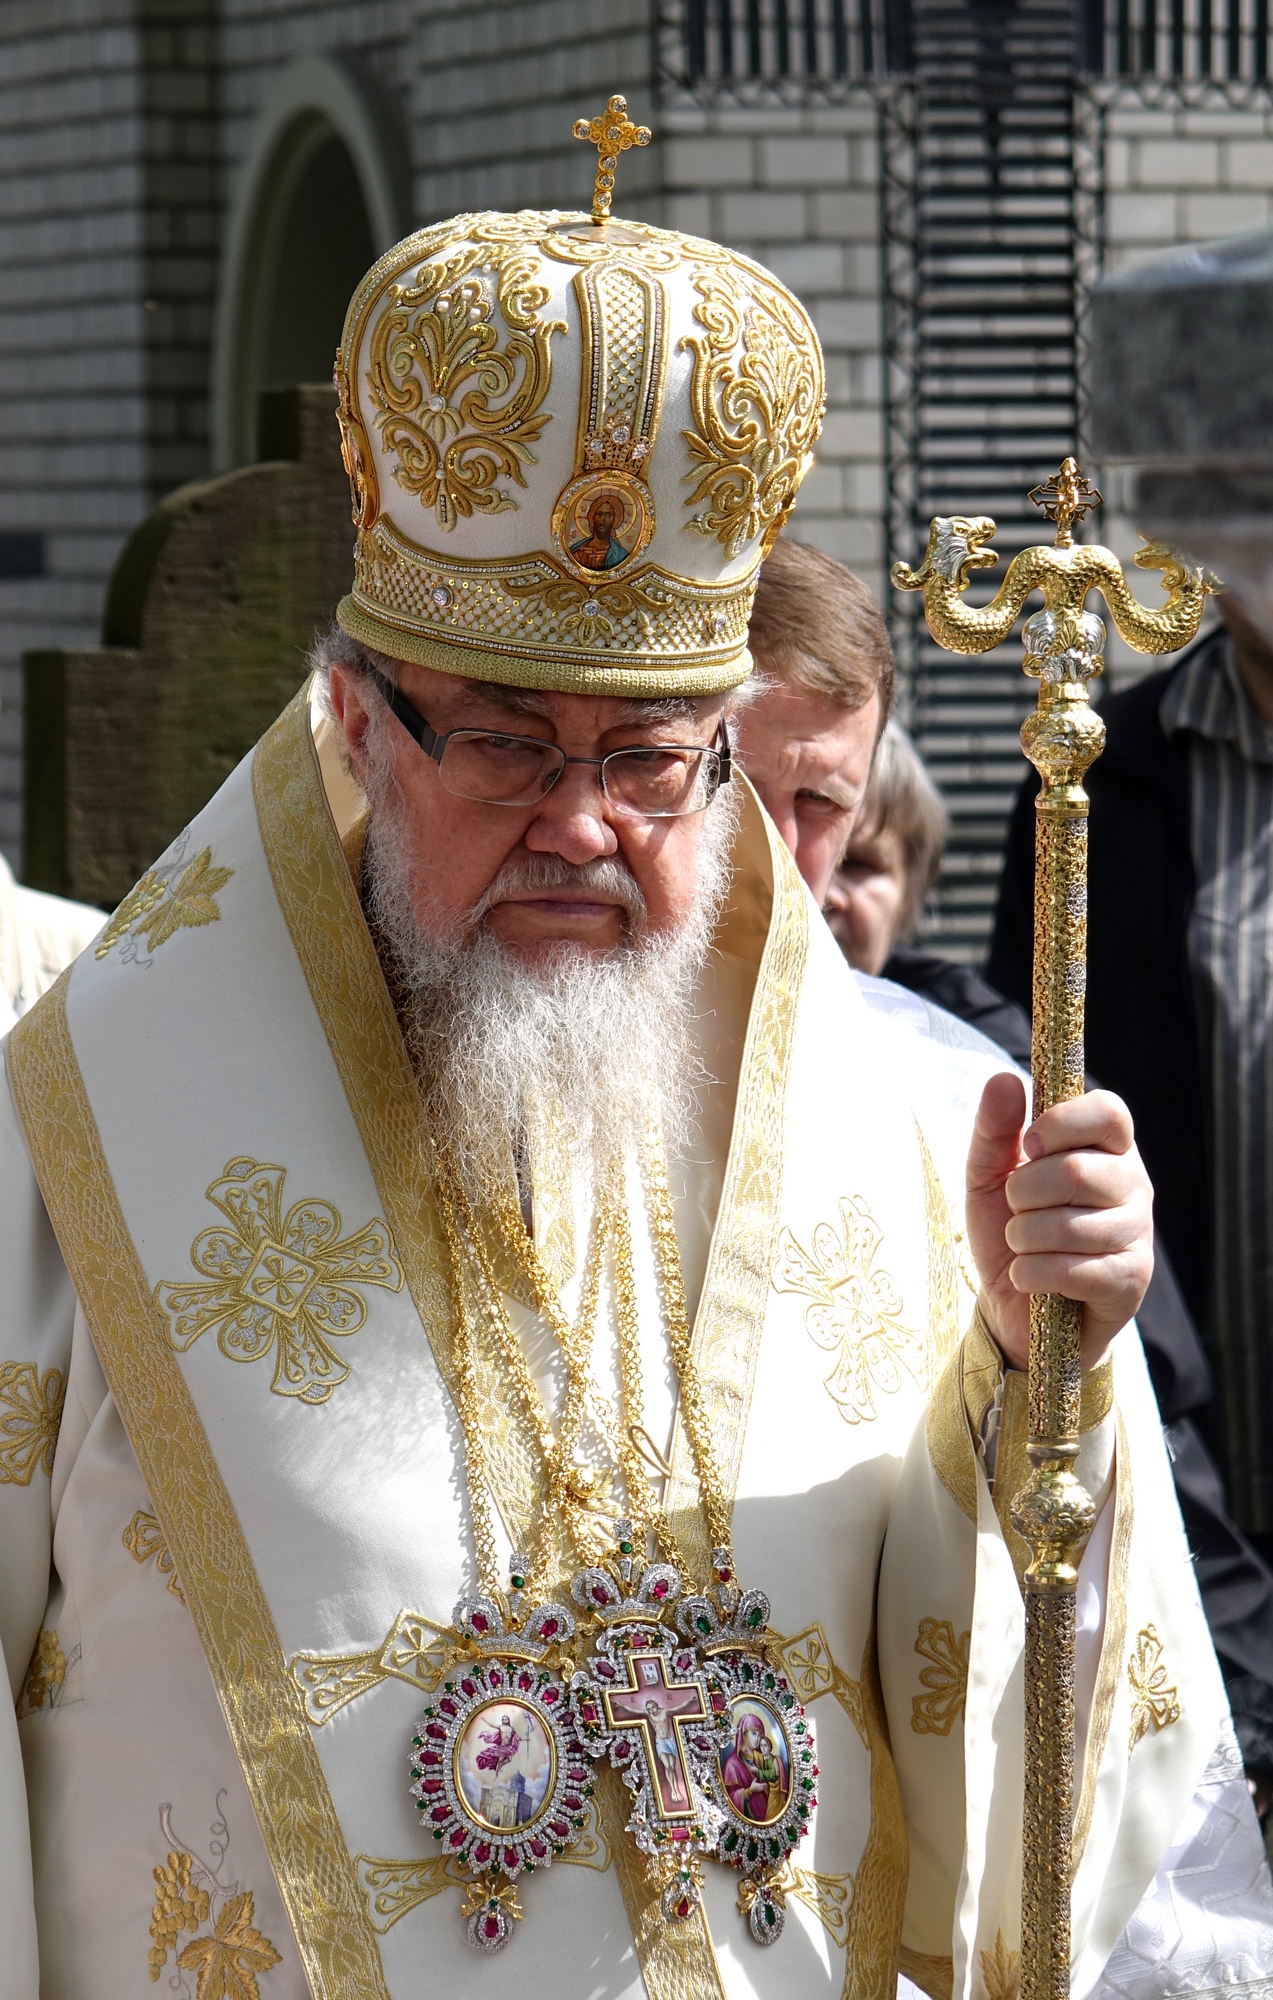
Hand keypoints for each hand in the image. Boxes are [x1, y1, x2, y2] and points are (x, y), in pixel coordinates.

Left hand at [965, 1072, 1152, 1371]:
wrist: (1013, 1308)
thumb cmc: (1008, 1231)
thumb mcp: (989, 1176)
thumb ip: (995, 1129)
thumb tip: (1005, 1079)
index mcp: (1106, 1148)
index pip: (1108, 1111)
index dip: (1061, 1125)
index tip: (1026, 1146)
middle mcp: (1133, 1185)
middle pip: (1078, 1170)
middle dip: (1023, 1193)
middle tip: (1015, 1210)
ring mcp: (1138, 1233)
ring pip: (1071, 1225)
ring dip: (1023, 1238)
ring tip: (1021, 1245)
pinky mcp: (1131, 1280)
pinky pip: (1074, 1269)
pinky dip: (1032, 1273)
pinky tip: (1029, 1277)